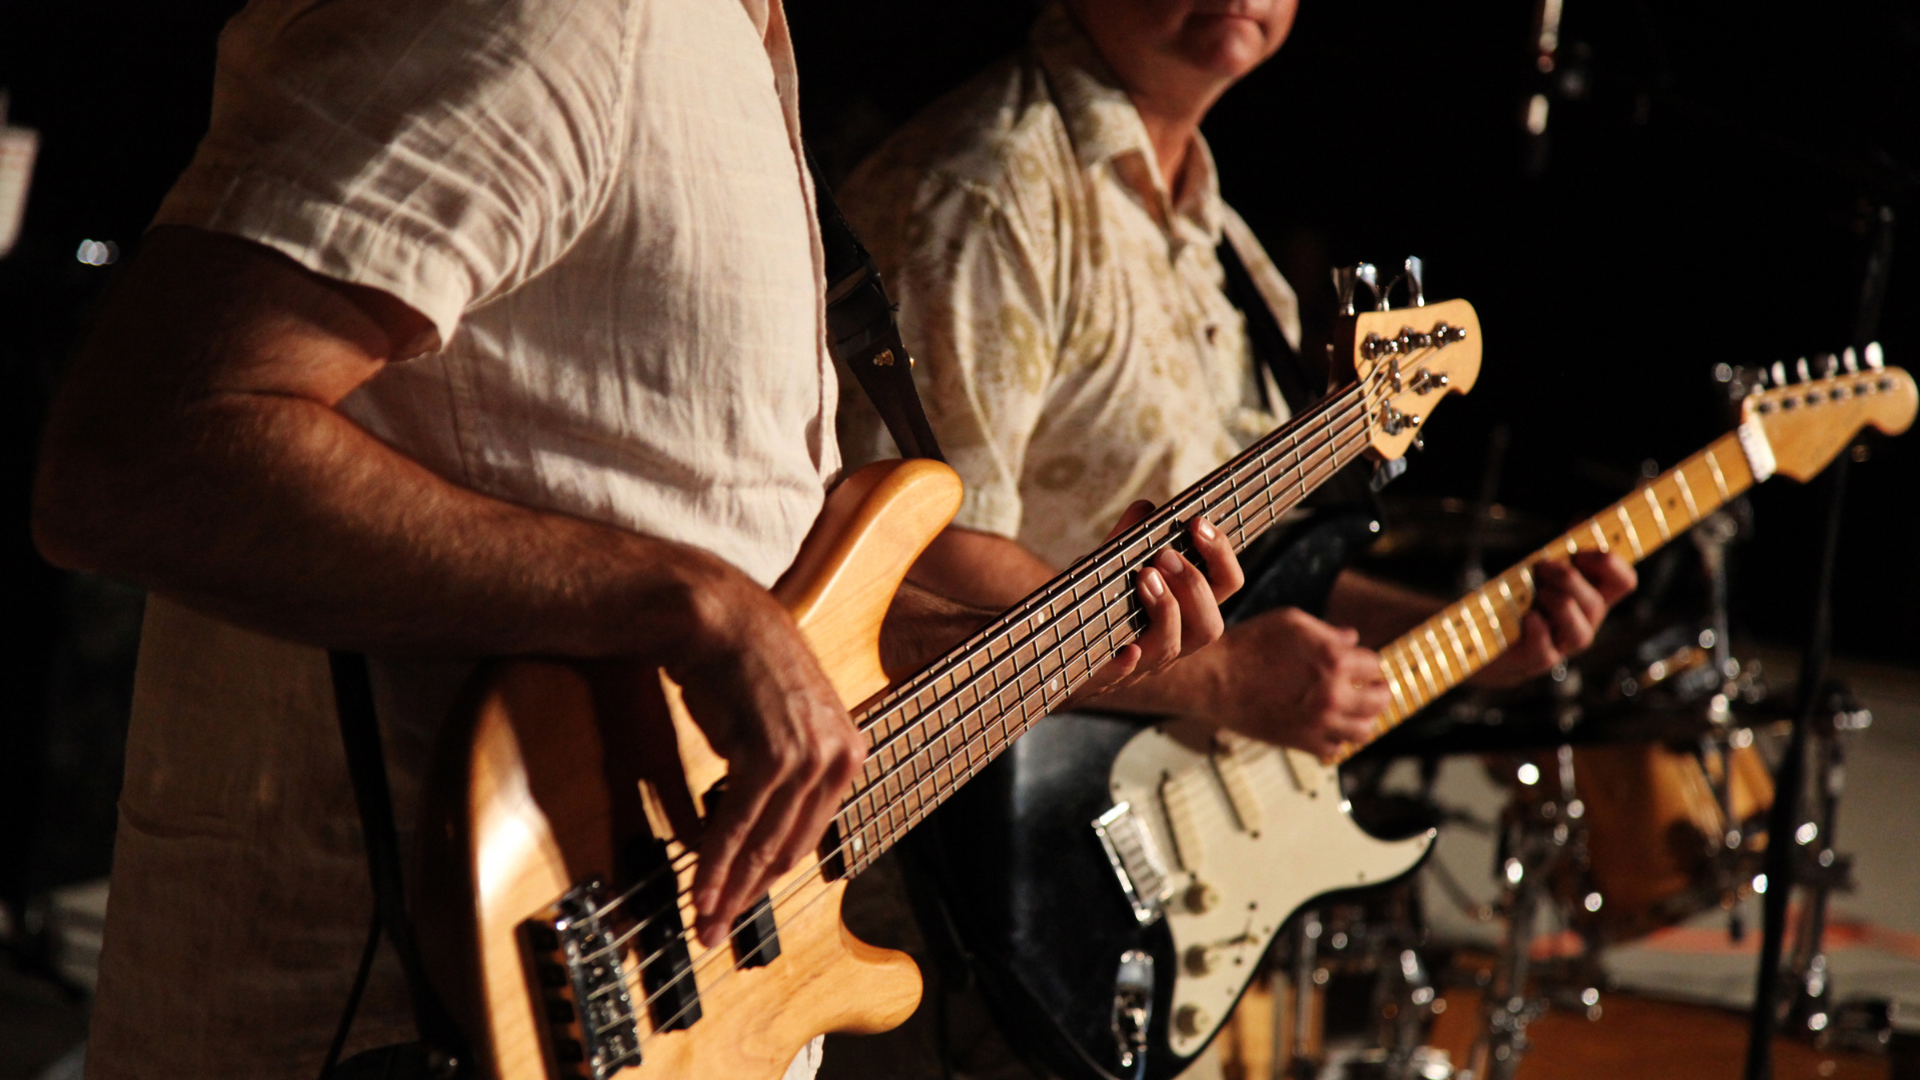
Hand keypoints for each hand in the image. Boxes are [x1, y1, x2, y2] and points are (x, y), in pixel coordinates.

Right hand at [667, 573, 864, 946]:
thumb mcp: (784, 724)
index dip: (771, 875)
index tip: (744, 903)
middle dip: (750, 895)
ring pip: (764, 844)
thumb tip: (762, 832)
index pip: (810, 832)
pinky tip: (700, 888)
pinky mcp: (770, 755)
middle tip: (717, 927)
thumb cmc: (742, 669)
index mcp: (850, 752)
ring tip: (703, 919)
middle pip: (789, 847)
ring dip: (729, 889)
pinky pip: (737, 824)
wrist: (719, 619)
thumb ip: (788, 774)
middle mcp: (838, 757)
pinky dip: (716, 862)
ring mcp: (807, 757)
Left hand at [1075, 501, 1243, 701]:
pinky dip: (1126, 664)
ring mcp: (1140, 663)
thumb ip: (1128, 539)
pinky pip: (1118, 677)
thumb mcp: (1110, 566)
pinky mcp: (1102, 678)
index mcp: (1185, 610)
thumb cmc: (1094, 603)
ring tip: (1144, 577)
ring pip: (1171, 649)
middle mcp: (1172, 640)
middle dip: (1193, 586)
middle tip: (1165, 555)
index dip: (1221, 555)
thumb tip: (1146, 507)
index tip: (1197, 523)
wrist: (1054, 647)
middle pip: (1209, 626)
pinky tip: (1127, 649)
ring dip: (1165, 610)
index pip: (1225, 585)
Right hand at [1211, 607, 1390, 760]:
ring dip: (1364, 719)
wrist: (1213, 678)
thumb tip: (1352, 639)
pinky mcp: (1302, 742)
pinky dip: (1337, 740)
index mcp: (1334, 660)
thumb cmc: (1247, 645)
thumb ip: (1327, 631)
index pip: (1374, 666)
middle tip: (1371, 690)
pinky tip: (1327, 727)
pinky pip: (1335, 749)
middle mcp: (1332, 694)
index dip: (1367, 664)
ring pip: (1364, 730)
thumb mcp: (1291, 622)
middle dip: (1378, 692)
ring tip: (1354, 711)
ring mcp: (1319, 722)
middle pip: (1379, 700)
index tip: (1361, 666)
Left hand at [1473, 550, 1635, 687]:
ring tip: (1534, 594)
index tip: (1580, 551)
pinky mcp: (1537, 660)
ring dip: (1556, 604)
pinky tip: (1526, 617)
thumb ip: (1565, 545)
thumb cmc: (1520, 599)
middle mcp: (1583, 622)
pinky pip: (1546, 650)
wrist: (1486, 638)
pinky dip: (1536, 629)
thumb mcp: (1544, 568)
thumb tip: (1585, 515)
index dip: (1611, 563)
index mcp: (1590, 596)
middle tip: (1542, 566)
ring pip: (1580, 631)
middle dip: (1569, 579)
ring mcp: (1562, 644)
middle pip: (1597, 603)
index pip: (1623, 581)